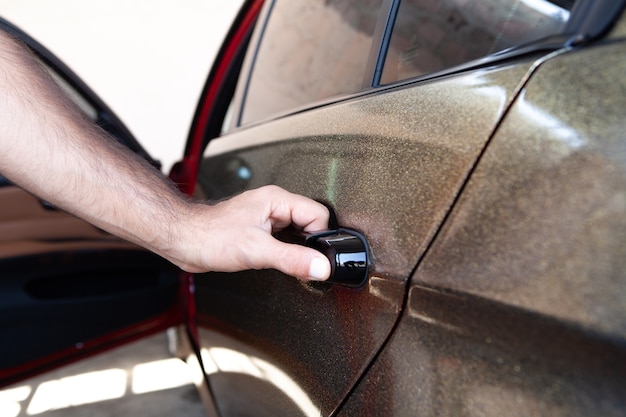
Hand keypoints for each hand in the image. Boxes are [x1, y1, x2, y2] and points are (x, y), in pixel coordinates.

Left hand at [167, 185, 331, 280]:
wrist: (183, 240)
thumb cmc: (210, 236)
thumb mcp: (256, 250)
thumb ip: (292, 259)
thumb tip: (321, 266)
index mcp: (277, 200)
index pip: (319, 215)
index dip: (321, 238)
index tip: (317, 258)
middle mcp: (274, 205)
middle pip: (311, 223)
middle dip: (311, 245)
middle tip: (302, 262)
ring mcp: (266, 218)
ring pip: (298, 232)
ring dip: (298, 249)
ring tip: (287, 261)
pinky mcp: (259, 231)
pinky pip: (284, 240)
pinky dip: (286, 253)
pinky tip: (276, 261)